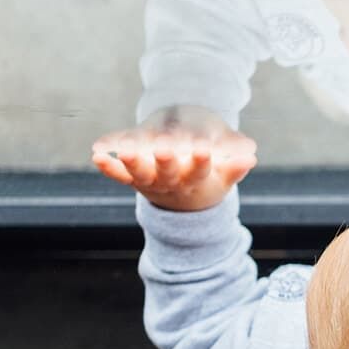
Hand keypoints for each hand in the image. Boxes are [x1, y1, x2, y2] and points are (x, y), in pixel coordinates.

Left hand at [91, 105, 257, 211]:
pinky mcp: (134, 180)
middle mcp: (171, 182)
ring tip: (124, 152)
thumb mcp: (224, 175)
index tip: (203, 148)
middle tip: (163, 147)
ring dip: (132, 163)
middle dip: (165, 160)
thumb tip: (251, 156)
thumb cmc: (207, 179)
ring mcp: (150, 181)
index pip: (199, 170)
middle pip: (167, 172)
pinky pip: (119, 177)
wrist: (184, 201)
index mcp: (195, 180)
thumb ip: (235, 166)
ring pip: (140, 174)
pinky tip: (97, 156)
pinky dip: (108, 169)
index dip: (200, 160)